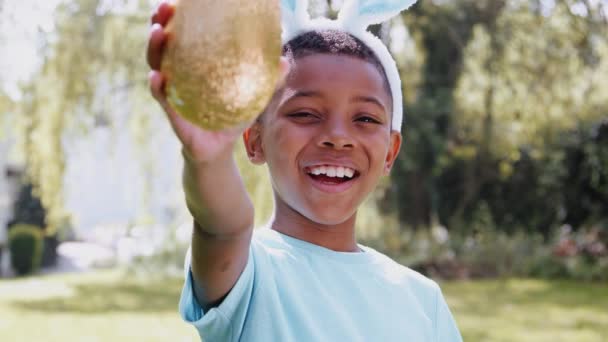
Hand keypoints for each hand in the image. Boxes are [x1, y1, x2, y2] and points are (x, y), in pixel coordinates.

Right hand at [147, 1, 290, 164]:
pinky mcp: (173, 113)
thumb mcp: (251, 96)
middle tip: (161, 10)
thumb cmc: (231, 116)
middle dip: (159, 24)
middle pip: (162, 45)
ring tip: (157, 32)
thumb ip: (267, 79)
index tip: (174, 2)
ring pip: (157, 65)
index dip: (175, 18)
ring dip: (154, 48)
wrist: (220, 149)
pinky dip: (158, 87)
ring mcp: (172, 93)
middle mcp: (178, 75)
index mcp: (193, 66)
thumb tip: (285, 59)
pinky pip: (161, 97)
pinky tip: (157, 76)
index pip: (181, 37)